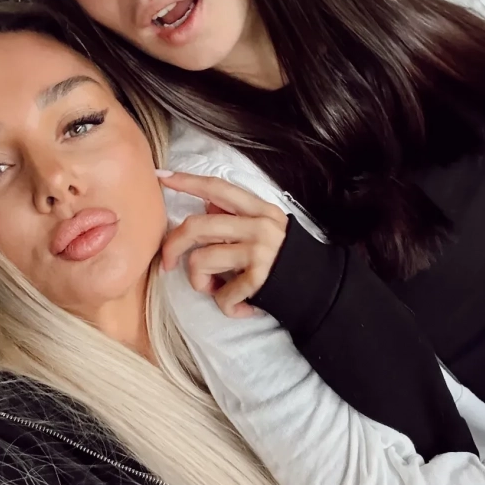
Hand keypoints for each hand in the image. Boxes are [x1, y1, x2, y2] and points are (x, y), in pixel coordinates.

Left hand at [158, 170, 288, 317]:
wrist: (323, 292)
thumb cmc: (287, 262)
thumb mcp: (266, 230)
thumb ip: (237, 216)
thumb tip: (207, 201)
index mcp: (260, 210)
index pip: (218, 187)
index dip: (188, 182)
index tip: (161, 178)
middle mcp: (259, 225)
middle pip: (196, 226)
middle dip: (173, 246)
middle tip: (168, 264)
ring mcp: (260, 251)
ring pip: (200, 260)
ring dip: (201, 283)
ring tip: (218, 290)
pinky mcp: (260, 278)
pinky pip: (221, 294)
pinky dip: (226, 306)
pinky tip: (242, 306)